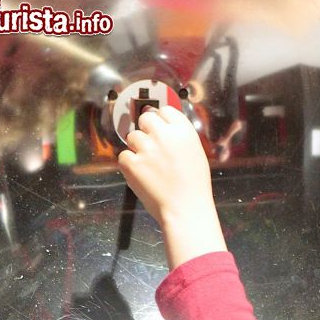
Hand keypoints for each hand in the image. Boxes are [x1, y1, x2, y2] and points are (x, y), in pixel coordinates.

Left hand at [117, 106, 226, 267]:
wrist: (185, 209)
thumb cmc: (194, 186)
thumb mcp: (196, 154)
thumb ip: (180, 137)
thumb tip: (163, 127)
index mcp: (184, 132)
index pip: (166, 111)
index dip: (161, 119)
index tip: (159, 128)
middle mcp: (164, 136)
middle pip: (145, 118)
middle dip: (146, 129)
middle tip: (151, 146)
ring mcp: (146, 149)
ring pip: (132, 136)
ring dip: (137, 147)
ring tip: (149, 165)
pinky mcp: (131, 163)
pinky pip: (123, 155)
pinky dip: (129, 164)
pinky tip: (142, 174)